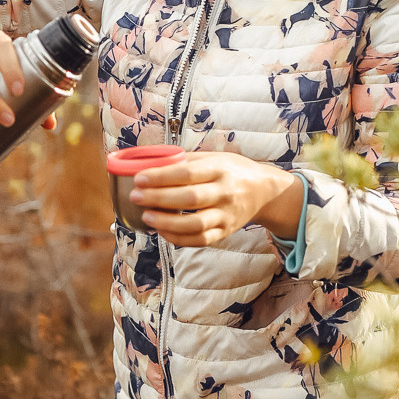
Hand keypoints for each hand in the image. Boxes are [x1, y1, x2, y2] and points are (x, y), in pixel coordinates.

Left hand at [128, 152, 303, 246]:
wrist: (263, 191)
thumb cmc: (231, 170)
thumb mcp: (214, 158)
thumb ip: (186, 161)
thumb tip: (150, 163)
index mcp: (220, 169)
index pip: (187, 173)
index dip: (161, 177)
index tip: (139, 178)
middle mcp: (225, 193)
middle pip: (189, 198)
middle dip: (158, 198)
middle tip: (136, 196)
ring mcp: (226, 215)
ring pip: (195, 225)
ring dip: (166, 222)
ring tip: (146, 216)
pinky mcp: (225, 232)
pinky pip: (200, 240)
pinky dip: (178, 238)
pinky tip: (162, 230)